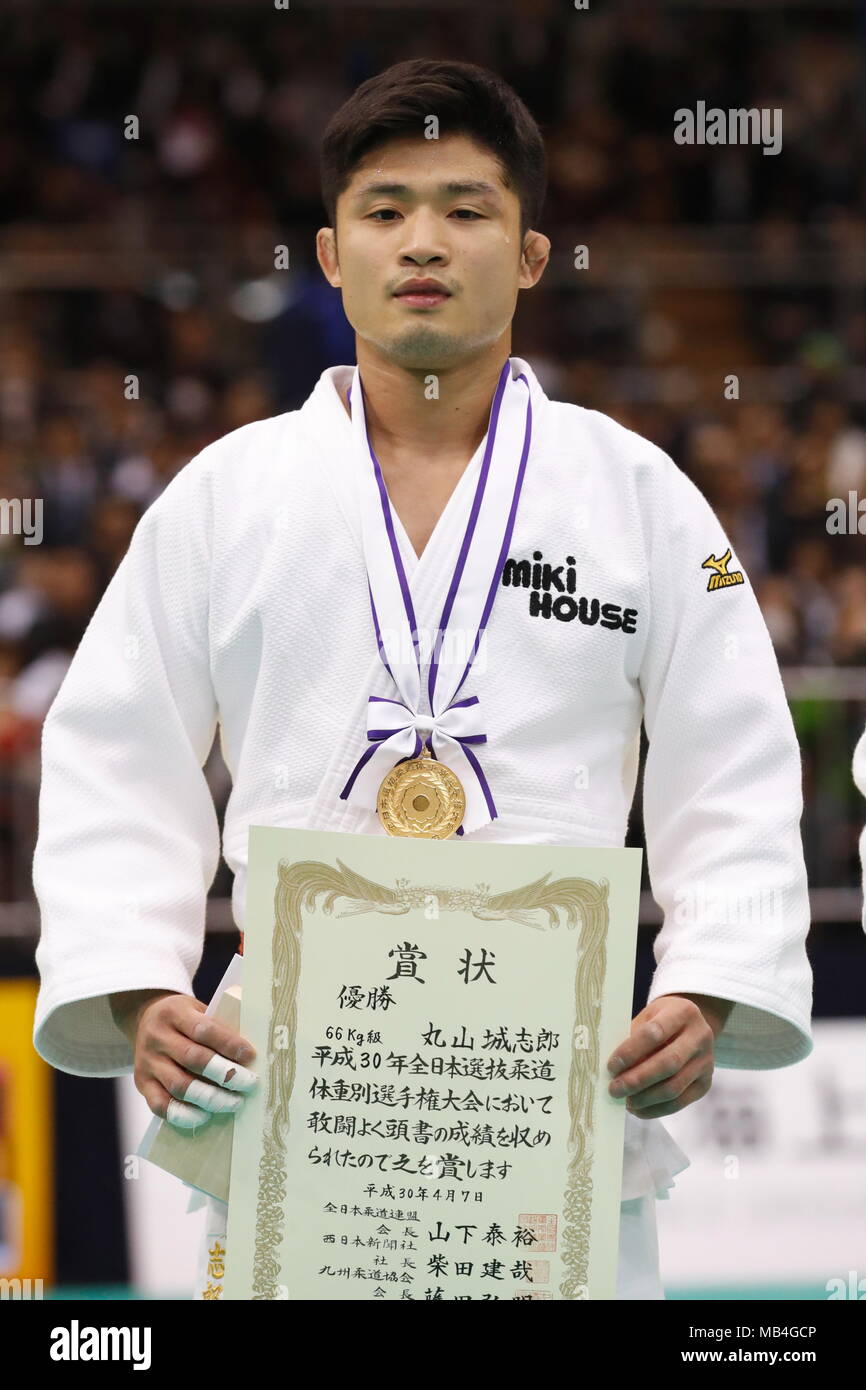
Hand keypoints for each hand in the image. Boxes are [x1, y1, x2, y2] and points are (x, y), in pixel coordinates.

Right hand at [109, 988, 257, 1130]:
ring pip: (179, 1085)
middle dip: (225, 1074)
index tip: (250, 1055)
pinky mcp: (142, 1084)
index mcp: (174, 1013)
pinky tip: (205, 1116)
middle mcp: (157, 1037)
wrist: (145, 1020)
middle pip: (193, 1058)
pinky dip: (184, 1114)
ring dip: (210, 1098)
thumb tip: (249, 1055)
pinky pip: (161, 1105)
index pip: (204, 1029)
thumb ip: (217, 1026)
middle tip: (248, 1083)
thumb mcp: (198, 1010)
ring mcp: (147, 1062)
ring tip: (233, 1103)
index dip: (228, 1044)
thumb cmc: (183, 1018)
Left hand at [606, 993, 731, 1119]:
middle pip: (668, 1063)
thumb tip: (612, 1069)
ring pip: (674, 1087)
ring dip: (645, 1098)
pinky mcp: (705, 1084)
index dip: (631, 1051)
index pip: (655, 1033)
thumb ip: (632, 1038)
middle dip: (637, 1079)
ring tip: (625, 1101)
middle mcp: (700, 1036)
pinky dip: (655, 1109)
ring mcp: (706, 1062)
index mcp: (683, 1012)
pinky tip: (638, 1109)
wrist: (692, 1026)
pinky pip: (680, 1102)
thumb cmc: (661, 1021)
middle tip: (614, 1089)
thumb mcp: (647, 1017)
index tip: (611, 1065)